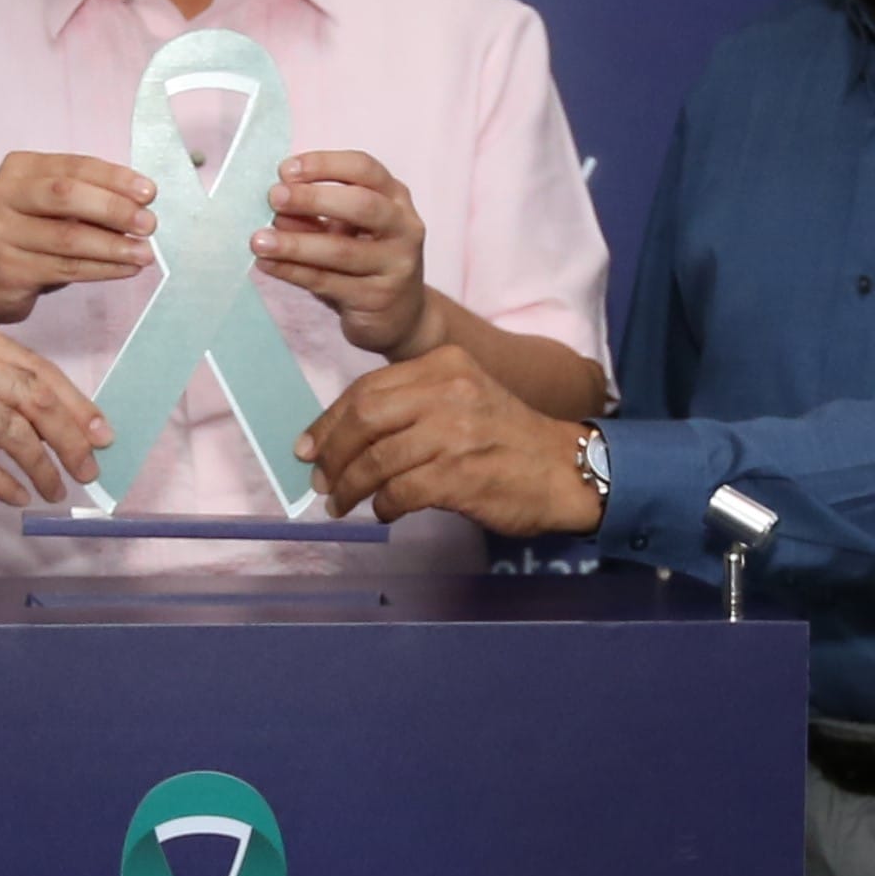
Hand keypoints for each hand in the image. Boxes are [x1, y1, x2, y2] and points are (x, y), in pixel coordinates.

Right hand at [0, 150, 158, 326]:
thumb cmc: (25, 239)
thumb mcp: (47, 208)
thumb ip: (84, 198)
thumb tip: (140, 204)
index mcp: (18, 169)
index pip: (73, 167)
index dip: (114, 178)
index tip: (149, 192)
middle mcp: (1, 194)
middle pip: (66, 195)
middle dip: (114, 208)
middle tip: (149, 224)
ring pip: (68, 238)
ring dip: (114, 246)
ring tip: (145, 253)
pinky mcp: (6, 269)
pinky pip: (65, 268)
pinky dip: (102, 269)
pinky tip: (125, 269)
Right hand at [0, 317, 111, 510]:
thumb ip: (1, 385)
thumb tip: (68, 424)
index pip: (40, 370)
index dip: (77, 405)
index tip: (102, 435)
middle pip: (33, 398)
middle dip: (69, 438)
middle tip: (89, 469)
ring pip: (11, 430)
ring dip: (41, 466)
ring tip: (56, 490)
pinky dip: (3, 482)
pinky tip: (17, 496)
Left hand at [254, 148, 437, 358]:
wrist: (399, 315)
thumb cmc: (364, 260)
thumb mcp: (343, 230)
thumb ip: (314, 216)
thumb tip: (276, 208)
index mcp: (394, 197)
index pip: (363, 168)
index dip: (324, 164)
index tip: (285, 170)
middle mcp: (403, 227)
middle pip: (361, 204)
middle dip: (313, 198)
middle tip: (274, 197)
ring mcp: (395, 264)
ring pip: (341, 250)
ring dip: (295, 243)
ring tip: (258, 240)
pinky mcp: (377, 298)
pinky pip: (327, 282)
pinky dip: (292, 271)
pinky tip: (267, 264)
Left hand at [303, 348, 599, 533]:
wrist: (566, 470)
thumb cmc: (507, 438)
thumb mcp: (463, 398)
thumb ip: (412, 405)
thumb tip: (343, 437)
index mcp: (444, 363)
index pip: (367, 388)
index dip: (329, 421)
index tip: (308, 447)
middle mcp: (448, 390)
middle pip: (364, 418)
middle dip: (332, 454)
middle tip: (321, 480)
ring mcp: (455, 432)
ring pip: (376, 459)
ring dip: (350, 487)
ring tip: (341, 503)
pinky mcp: (461, 474)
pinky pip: (401, 491)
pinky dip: (384, 505)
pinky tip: (384, 512)